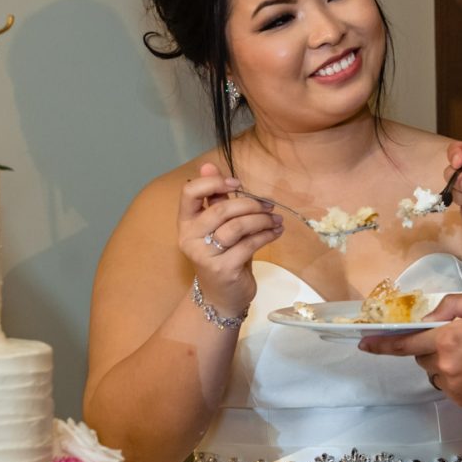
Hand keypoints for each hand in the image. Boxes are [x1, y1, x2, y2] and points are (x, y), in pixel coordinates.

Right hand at [177, 162, 282, 319]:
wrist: (221, 297)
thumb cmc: (221, 255)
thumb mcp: (218, 225)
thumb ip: (215, 197)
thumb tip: (208, 164)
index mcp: (186, 222)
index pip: (189, 192)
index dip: (214, 182)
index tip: (237, 184)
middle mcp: (189, 238)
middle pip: (221, 209)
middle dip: (250, 204)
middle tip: (269, 206)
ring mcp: (205, 255)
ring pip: (237, 226)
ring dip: (261, 220)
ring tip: (276, 220)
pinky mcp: (223, 269)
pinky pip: (249, 244)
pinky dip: (266, 235)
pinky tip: (275, 232)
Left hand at [359, 289, 461, 410]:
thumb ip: (454, 304)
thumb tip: (432, 314)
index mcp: (447, 339)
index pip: (406, 341)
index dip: (383, 343)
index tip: (363, 344)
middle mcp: (444, 366)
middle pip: (421, 354)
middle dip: (431, 343)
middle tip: (458, 335)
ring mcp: (453, 387)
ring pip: (434, 370)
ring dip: (443, 360)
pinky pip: (447, 384)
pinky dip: (454, 374)